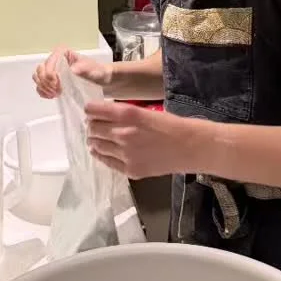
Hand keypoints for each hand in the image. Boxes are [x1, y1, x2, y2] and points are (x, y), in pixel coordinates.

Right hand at [33, 46, 112, 99]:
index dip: (50, 73)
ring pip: (37, 78)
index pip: (48, 62)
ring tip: (56, 93)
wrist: (99, 80)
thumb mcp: (90, 67)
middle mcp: (54, 60)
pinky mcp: (51, 81)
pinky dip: (43, 92)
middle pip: (40, 70)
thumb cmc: (95, 70)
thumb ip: (81, 67)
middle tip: (58, 90)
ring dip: (44, 87)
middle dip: (46, 82)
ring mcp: (51, 71)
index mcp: (61, 53)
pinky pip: (40, 86)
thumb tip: (72, 70)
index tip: (58, 83)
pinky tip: (52, 96)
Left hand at [85, 101, 201, 178]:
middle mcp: (123, 133)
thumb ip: (123, 114)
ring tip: (98, 139)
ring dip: (94, 140)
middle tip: (94, 126)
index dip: (90, 110)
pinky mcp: (130, 169)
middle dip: (92, 126)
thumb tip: (103, 115)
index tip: (91, 111)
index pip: (94, 110)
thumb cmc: (171, 125)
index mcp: (128, 114)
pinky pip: (106, 161)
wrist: (190, 147)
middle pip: (93, 128)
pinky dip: (101, 155)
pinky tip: (101, 151)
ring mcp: (125, 154)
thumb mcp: (146, 111)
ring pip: (96, 145)